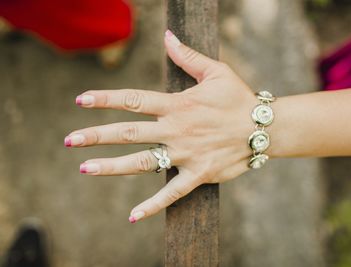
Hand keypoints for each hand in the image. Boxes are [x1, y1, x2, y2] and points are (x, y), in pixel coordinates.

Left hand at [65, 30, 259, 222]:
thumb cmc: (239, 98)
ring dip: (112, 166)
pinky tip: (132, 216)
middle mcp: (177, 130)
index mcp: (178, 105)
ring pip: (143, 162)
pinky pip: (172, 193)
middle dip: (96, 136)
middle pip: (129, 133)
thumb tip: (167, 36)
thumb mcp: (216, 72)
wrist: (264, 128)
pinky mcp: (199, 174)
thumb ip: (188, 57)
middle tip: (70, 141)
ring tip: (85, 168)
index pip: (134, 100)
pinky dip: (153, 205)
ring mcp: (186, 154)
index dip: (106, 99)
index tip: (81, 100)